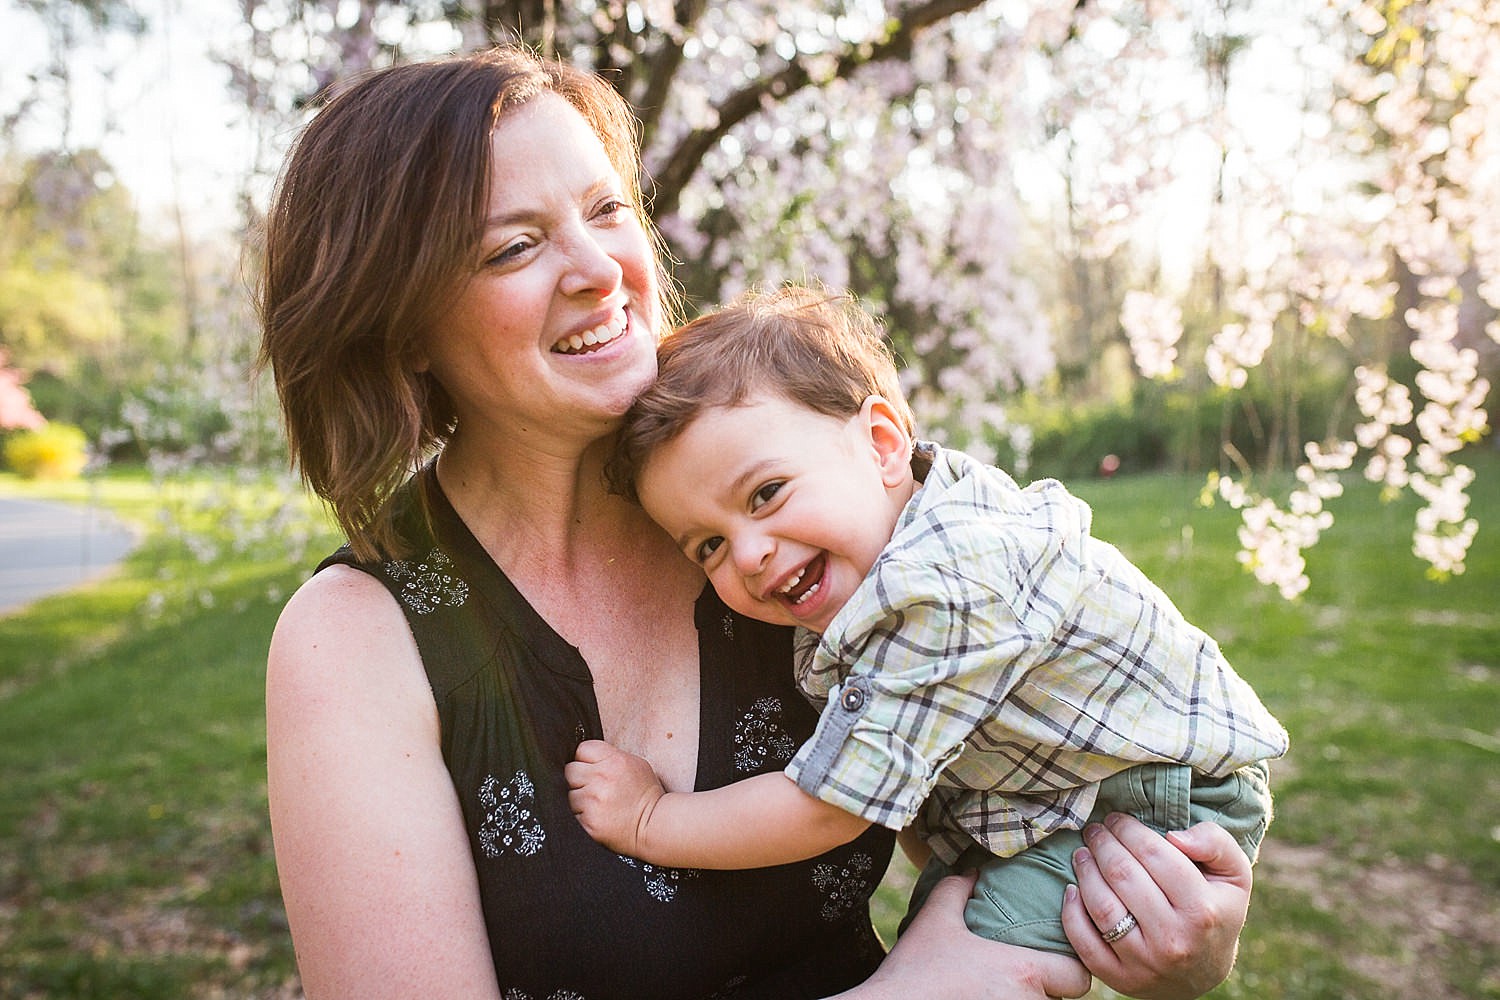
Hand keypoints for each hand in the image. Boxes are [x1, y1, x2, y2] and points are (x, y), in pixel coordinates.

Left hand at [564, 739, 665, 856]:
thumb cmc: (645, 794)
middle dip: (579, 778)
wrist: (653, 824)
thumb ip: (610, 757)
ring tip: (597, 804)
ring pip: (570, 794)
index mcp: (614, 761)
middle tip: (593, 787)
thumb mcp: (635, 765)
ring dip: (579, 798)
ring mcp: (593, 801)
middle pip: (571, 770)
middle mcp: (601, 778)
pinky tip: (597, 815)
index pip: (582, 749)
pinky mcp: (588, 821)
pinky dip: (582, 815)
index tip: (592, 767)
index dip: (585, 758)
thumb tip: (585, 756)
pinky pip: (573, 813)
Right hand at [832, 872, 1090, 998]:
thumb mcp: (935, 919)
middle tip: (1023, 976)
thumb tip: (972, 872)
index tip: (1054, 962)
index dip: (1070, 970)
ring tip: (1003, 989)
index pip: (1078, 979)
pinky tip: (989, 999)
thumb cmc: (916, 969)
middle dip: (1046, 989)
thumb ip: (957, 889)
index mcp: (1022, 970)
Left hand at [1061, 815, 1251, 999]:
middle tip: (1095, 831)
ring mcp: (1145, 963)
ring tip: (1082, 854)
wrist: (1205, 972)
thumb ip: (1214, 843)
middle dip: (1103, 844)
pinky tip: (1072, 890)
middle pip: (1123, 876)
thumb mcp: (1233, 874)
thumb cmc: (1217, 910)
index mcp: (1202, 910)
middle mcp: (1173, 939)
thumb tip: (1174, 836)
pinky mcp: (1121, 979)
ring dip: (1085, 872)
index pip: (1154, 854)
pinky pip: (1085, 944)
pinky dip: (1071, 914)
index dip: (1129, 830)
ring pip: (1102, 907)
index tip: (1116, 819)